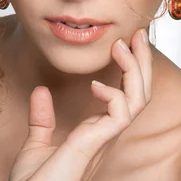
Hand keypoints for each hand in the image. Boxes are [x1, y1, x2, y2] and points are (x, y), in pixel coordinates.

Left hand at [8, 28, 152, 180]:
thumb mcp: (36, 145)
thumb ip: (43, 119)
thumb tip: (41, 91)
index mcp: (97, 133)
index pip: (126, 96)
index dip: (131, 70)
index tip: (124, 43)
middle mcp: (106, 135)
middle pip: (140, 94)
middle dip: (143, 63)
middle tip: (139, 34)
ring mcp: (103, 140)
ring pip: (138, 100)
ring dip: (135, 69)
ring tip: (123, 45)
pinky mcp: (95, 145)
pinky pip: (121, 115)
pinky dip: (113, 94)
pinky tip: (95, 85)